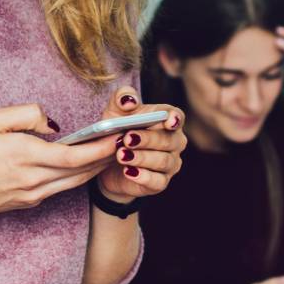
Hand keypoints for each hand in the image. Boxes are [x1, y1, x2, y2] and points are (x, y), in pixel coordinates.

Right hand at [0, 104, 115, 218]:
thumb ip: (26, 114)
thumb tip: (53, 123)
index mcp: (25, 156)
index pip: (75, 156)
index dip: (101, 147)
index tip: (118, 136)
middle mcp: (33, 179)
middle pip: (82, 172)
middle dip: (106, 157)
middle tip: (124, 141)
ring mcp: (32, 194)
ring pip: (74, 183)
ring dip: (95, 168)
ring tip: (110, 151)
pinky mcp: (28, 202)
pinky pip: (59, 188)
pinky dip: (76, 176)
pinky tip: (83, 164)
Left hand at [93, 87, 186, 202]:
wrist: (107, 164)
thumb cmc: (117, 131)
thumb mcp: (114, 112)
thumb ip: (121, 99)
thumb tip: (129, 101)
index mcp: (166, 121)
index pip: (176, 116)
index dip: (174, 118)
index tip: (168, 121)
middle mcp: (174, 142)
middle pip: (168, 140)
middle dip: (148, 139)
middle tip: (126, 138)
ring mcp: (170, 164)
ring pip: (163, 161)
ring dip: (142, 158)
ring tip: (121, 155)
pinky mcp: (160, 183)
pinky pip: (157, 181)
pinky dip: (143, 177)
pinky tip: (128, 172)